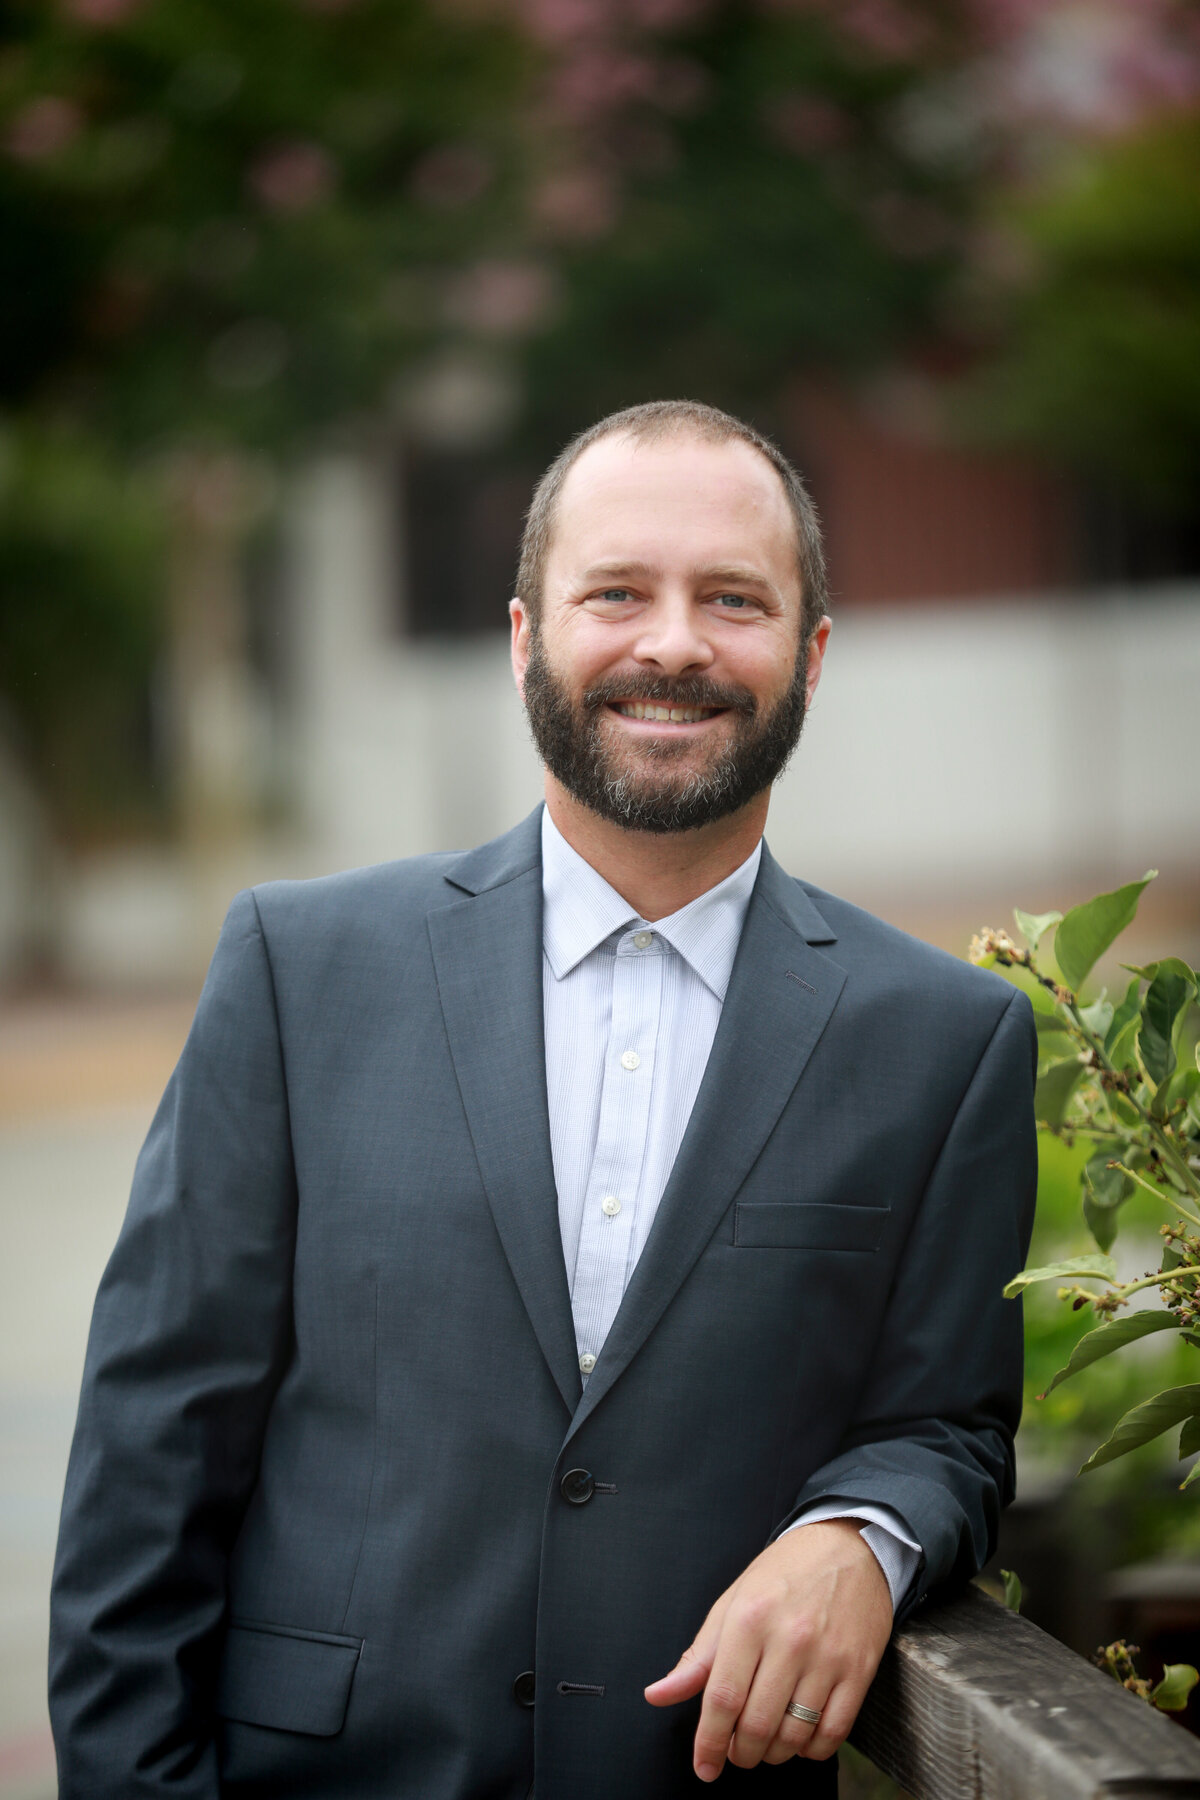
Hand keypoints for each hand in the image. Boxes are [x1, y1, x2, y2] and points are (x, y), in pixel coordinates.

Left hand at [644, 1519, 891, 1781]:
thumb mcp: (732, 1603)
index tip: (704, 1766)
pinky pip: (832, 1734)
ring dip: (774, 1754)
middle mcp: (789, 1639)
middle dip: (740, 1753)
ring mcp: (828, 1657)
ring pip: (794, 1736)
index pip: (722, 1698)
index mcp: (749, 1619)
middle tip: (736, 1752)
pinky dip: (811, 1750)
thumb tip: (658, 1695)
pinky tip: (800, 1738)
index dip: (709, 1742)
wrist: (848, 1547)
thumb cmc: (784, 1574)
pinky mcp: (859, 1670)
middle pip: (757, 1725)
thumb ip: (697, 1657)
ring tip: (765, 1743)